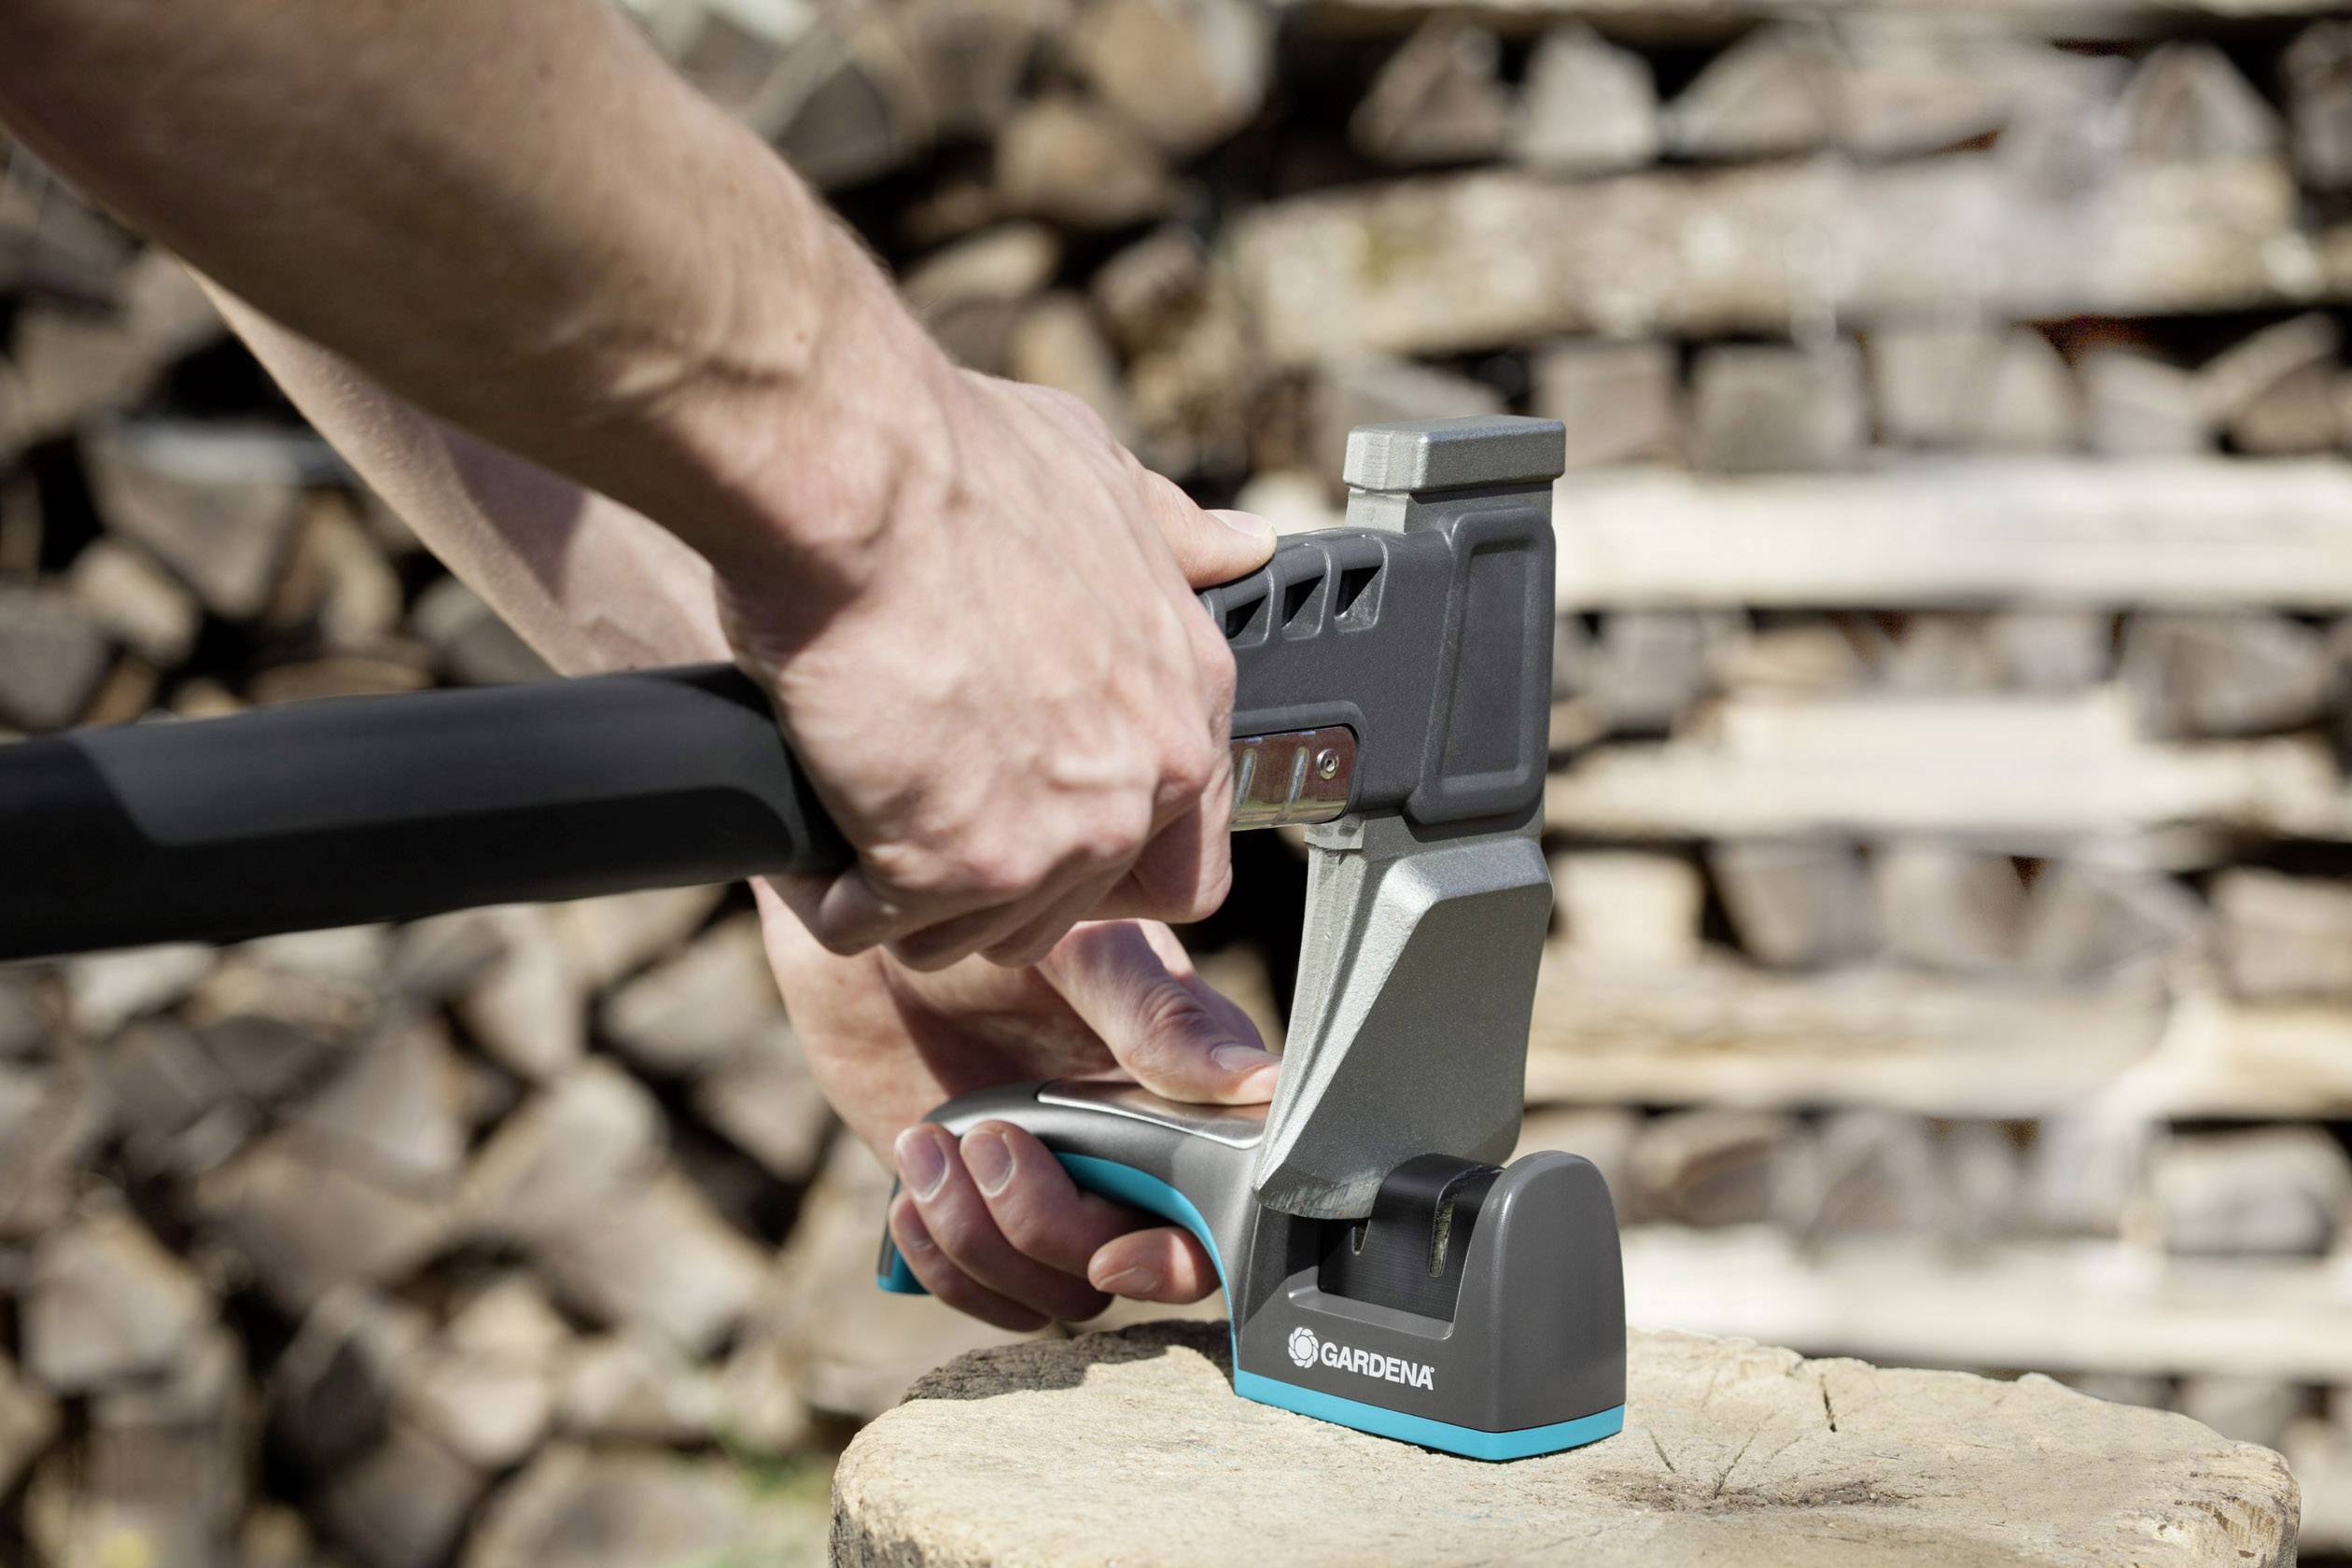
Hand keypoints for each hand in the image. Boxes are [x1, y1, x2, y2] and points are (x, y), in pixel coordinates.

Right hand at [720, 368, 1272, 973]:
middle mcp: (1143, 780)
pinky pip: (877, 929)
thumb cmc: (958, 466)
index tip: (1040, 833)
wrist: (856, 481)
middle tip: (927, 812)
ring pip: (979, 933)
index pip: (1189, 864)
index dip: (1109, 864)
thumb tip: (1238, 546)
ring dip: (915, 899)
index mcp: (1188, 699)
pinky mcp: (950, 867)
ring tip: (867, 820)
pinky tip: (821, 846)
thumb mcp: (1102, 475)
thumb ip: (1174, 537)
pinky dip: (838, 900)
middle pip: (1074, 909)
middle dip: (995, 879)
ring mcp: (1055, 836)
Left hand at [754, 882, 1279, 1329]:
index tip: (1111, 1251)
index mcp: (1189, 1096)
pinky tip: (911, 1187)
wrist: (871, 950)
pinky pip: (987, 1294)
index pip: (1224, 1215)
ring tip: (932, 1144)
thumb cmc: (995, 923)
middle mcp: (1137, 1159)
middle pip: (1130, 1262)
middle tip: (986, 1138)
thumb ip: (1162, 1019)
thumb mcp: (1085, 953)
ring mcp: (1063, 1194)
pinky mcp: (988, 1221)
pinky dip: (943, 1261)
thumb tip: (1262, 1083)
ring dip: (981, 1239)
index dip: (1178, 1258)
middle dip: (1047, 1226)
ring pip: (1055, 1292)